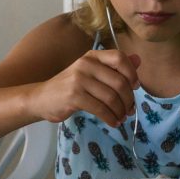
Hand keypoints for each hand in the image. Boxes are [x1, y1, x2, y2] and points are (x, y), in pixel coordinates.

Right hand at [26, 49, 140, 128]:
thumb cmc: (70, 86)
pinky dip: (111, 118)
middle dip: (128, 100)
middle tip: (129, 110)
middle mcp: (86, 64)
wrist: (41, 98)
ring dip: (121, 111)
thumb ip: (114, 67)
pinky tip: (113, 122)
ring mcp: (79, 79)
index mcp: (92, 56)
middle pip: (119, 82)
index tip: (134, 88)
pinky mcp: (74, 96)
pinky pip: (101, 109)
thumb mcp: (92, 73)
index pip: (119, 58)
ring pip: (111, 97)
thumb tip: (138, 60)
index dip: (132, 74)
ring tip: (121, 118)